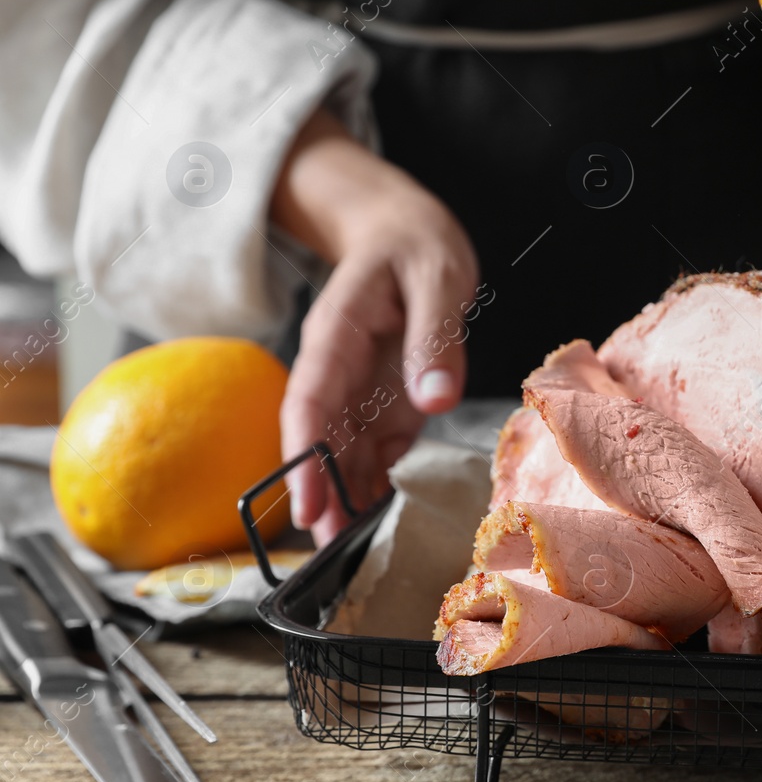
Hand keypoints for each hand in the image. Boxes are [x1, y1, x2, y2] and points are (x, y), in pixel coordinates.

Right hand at [270, 109, 479, 543]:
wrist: (407, 232)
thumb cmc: (417, 246)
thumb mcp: (437, 277)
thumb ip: (435, 336)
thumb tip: (434, 398)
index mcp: (338, 333)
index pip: (310, 400)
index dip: (305, 454)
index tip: (307, 501)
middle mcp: (339, 366)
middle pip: (321, 437)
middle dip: (321, 491)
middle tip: (328, 548)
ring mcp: (359, 385)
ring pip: (344, 449)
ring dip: (346, 496)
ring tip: (352, 549)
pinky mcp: (385, 397)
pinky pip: (375, 444)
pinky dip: (377, 480)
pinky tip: (381, 517)